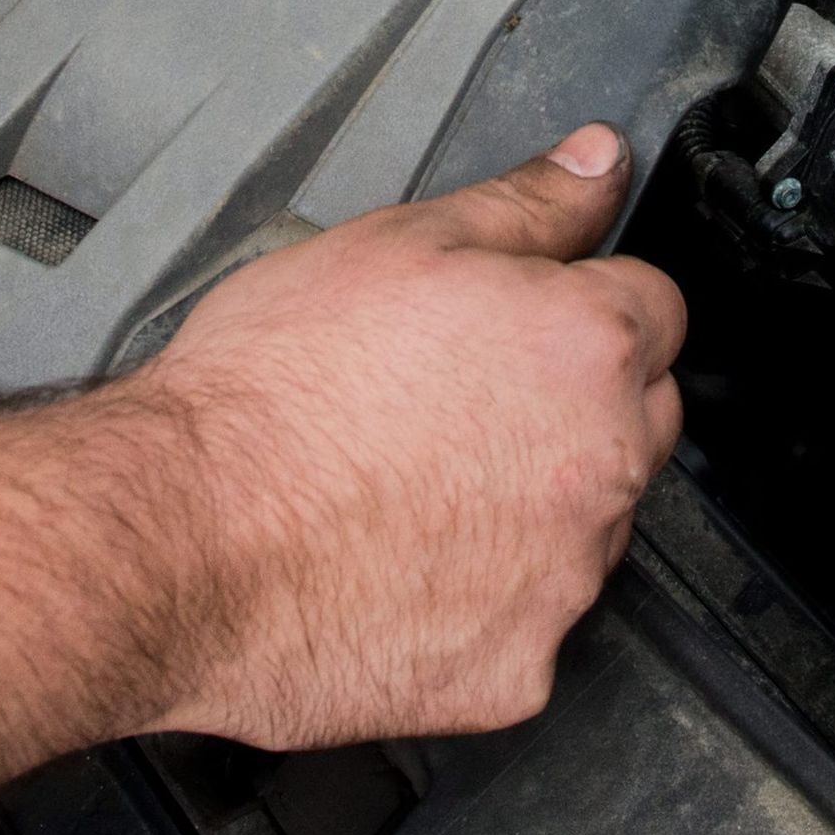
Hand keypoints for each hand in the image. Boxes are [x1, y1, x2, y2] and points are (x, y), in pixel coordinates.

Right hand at [124, 125, 683, 746]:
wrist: (180, 536)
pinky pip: (527, 627)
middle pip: (637, 420)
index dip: (581, 307)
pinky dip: (482, 604)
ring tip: (408, 486)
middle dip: (574, 405)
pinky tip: (399, 567)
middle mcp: (602, 466)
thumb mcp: (395, 242)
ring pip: (587, 527)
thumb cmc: (270, 392)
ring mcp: (565, 580)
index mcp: (585, 347)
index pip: (653, 309)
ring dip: (533, 506)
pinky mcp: (516, 671)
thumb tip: (597, 163)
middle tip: (453, 403)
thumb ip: (525, 203)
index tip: (519, 325)